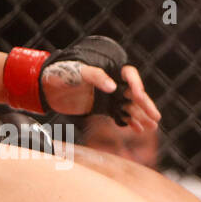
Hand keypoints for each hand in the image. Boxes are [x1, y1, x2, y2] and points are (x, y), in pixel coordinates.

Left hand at [41, 62, 161, 131]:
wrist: (45, 87)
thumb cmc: (61, 73)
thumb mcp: (77, 72)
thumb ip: (96, 77)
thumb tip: (113, 86)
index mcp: (109, 71)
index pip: (130, 75)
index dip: (137, 84)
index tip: (138, 95)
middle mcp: (113, 84)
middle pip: (135, 94)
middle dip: (145, 106)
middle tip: (156, 117)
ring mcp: (109, 98)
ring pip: (130, 107)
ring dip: (141, 116)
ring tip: (152, 127)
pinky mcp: (103, 109)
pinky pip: (120, 116)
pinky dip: (129, 123)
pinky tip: (138, 130)